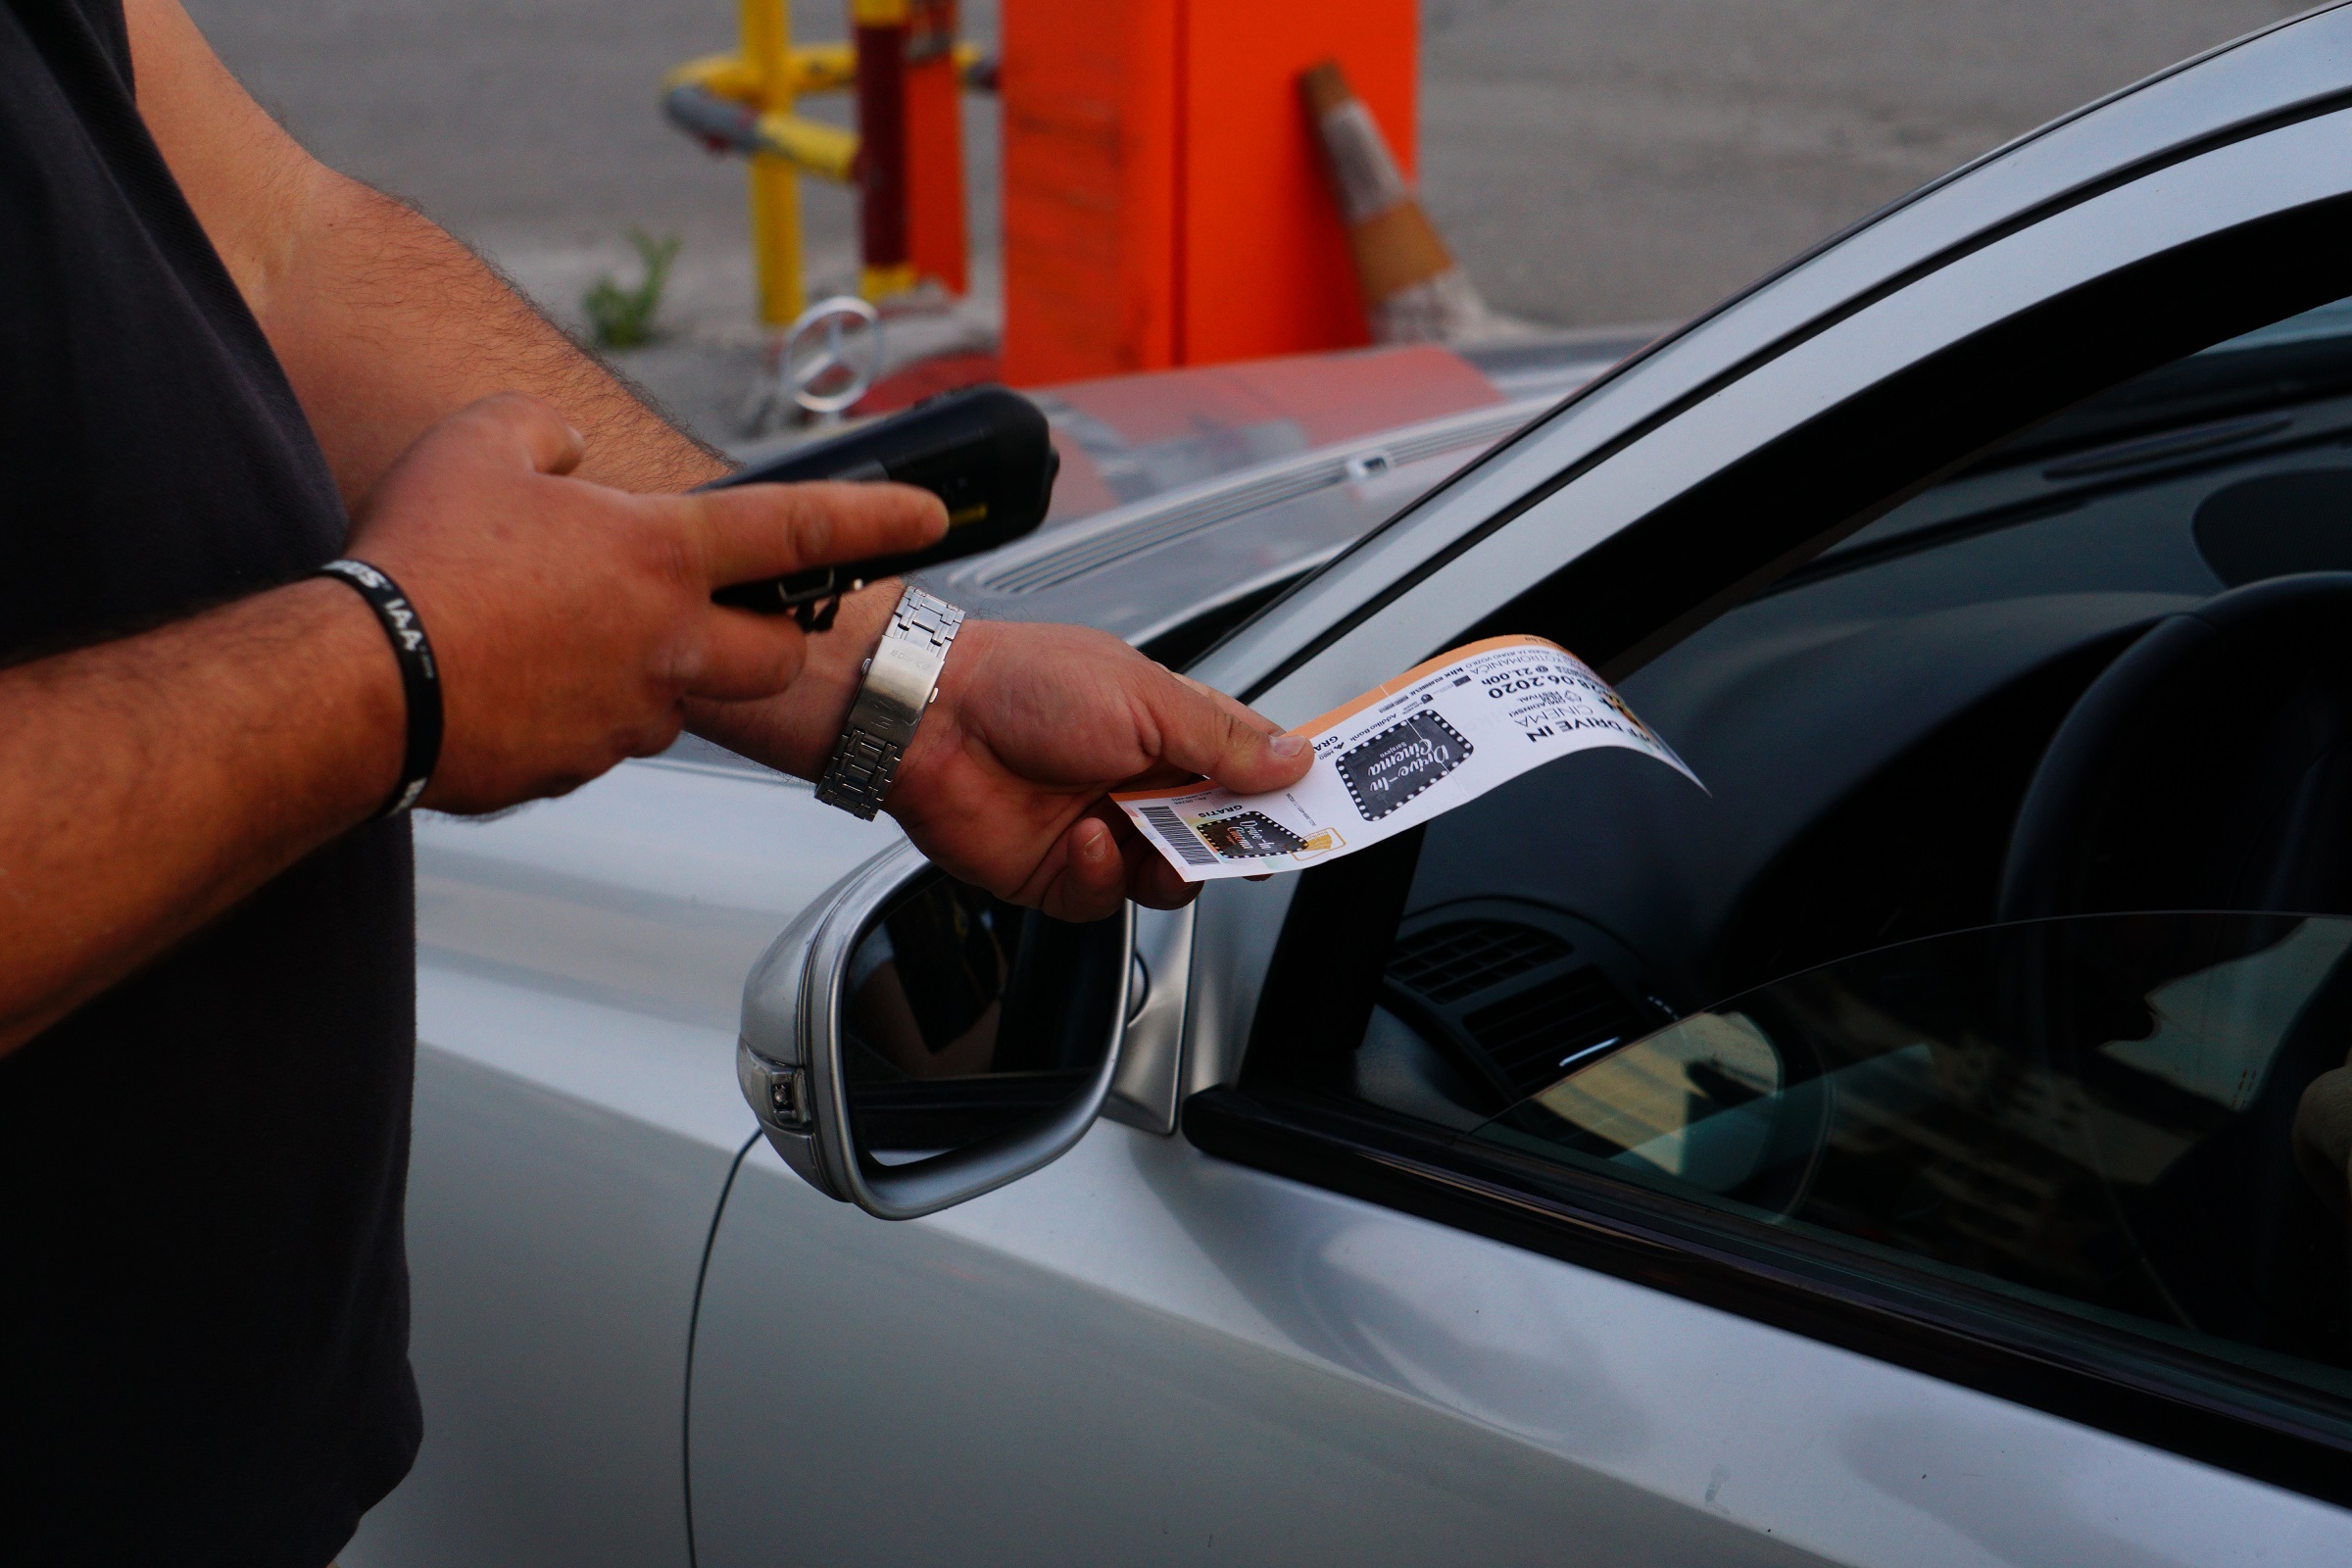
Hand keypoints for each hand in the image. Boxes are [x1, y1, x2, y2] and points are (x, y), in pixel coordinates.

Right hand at [345, 394, 944, 811]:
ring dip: (648, 675)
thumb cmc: (417, 560)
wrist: (359, 686)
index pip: (800, 530)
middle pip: (774, 658)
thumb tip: (566, 453)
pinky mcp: (580, 771)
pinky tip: (510, 685)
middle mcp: (668, 643)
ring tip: (553, 640)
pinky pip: (600, 740)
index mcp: (660, 556)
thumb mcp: (480, 445)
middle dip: (767, 643)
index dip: (877, 520)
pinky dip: (574, 715)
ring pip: (678, 702)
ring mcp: (629, 716)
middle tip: (723, 620)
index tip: (930, 519)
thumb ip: (544, 433)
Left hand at [887, 620, 1311, 918]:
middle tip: (1249, 844)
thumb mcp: (1145, 696)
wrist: (928, 717)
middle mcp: (1137, 781)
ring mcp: (1100, 829)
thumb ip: (1224, 738)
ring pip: (1170, 879)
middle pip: (1216, 833)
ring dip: (1171, 867)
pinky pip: (1107, 900)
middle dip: (1235, 842)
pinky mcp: (1058, 873)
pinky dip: (1104, 876)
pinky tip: (1088, 840)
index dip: (1281, 789)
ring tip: (1153, 840)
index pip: (1245, 766)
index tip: (1318, 808)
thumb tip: (1294, 758)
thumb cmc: (1022, 681)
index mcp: (1166, 727)